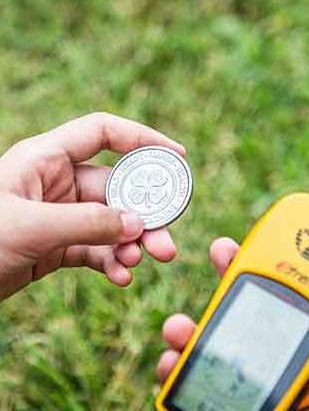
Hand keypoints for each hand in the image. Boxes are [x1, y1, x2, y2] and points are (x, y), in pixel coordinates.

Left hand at [0, 112, 185, 299]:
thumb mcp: (30, 227)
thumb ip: (87, 223)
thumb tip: (138, 225)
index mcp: (45, 159)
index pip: (103, 133)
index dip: (142, 139)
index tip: (177, 157)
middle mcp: (57, 184)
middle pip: (117, 190)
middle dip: (144, 215)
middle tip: (166, 241)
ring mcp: (61, 216)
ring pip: (112, 223)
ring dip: (132, 243)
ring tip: (142, 262)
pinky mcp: (58, 246)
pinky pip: (96, 250)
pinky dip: (112, 262)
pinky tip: (121, 277)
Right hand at [157, 238, 308, 410]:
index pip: (305, 314)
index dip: (293, 278)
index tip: (278, 249)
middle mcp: (277, 377)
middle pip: (256, 316)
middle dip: (237, 282)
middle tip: (221, 252)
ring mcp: (239, 390)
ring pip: (216, 337)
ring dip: (195, 321)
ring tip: (179, 325)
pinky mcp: (205, 405)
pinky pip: (186, 371)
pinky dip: (173, 360)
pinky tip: (170, 358)